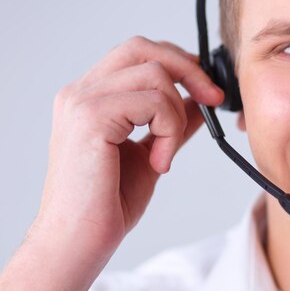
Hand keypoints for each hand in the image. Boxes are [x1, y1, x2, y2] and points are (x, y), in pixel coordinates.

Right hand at [34, 36, 223, 256]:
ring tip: (164, 155)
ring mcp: (82, 102)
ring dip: (175, 115)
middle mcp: (80, 92)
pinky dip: (168, 131)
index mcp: (89, 97)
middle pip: (143, 48)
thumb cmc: (105, 205)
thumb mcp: (149, 154)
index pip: (136, 54)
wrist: (77, 242)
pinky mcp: (90, 118)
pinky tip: (158, 164)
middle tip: (213, 99)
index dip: (177, 64)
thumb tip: (199, 103)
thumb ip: (169, 124)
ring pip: (155, 74)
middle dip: (188, 69)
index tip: (207, 91)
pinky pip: (152, 102)